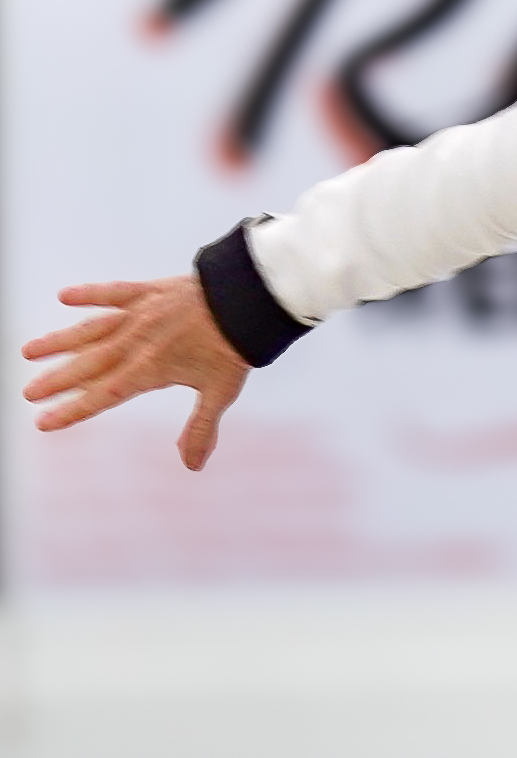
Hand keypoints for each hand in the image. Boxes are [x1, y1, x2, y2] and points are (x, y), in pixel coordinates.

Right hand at [21, 277, 247, 470]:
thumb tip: (192, 466)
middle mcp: (135, 342)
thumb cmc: (234, 348)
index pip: (102, 395)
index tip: (44, 422)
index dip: (72, 410)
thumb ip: (201, 429)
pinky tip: (64, 296)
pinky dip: (89, 294)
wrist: (247, 302)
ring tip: (30, 351)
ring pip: (90, 330)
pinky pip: (112, 292)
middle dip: (56, 381)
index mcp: (149, 369)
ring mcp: (138, 315)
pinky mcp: (147, 292)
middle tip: (28, 393)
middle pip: (87, 365)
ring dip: (59, 341)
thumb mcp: (220, 393)